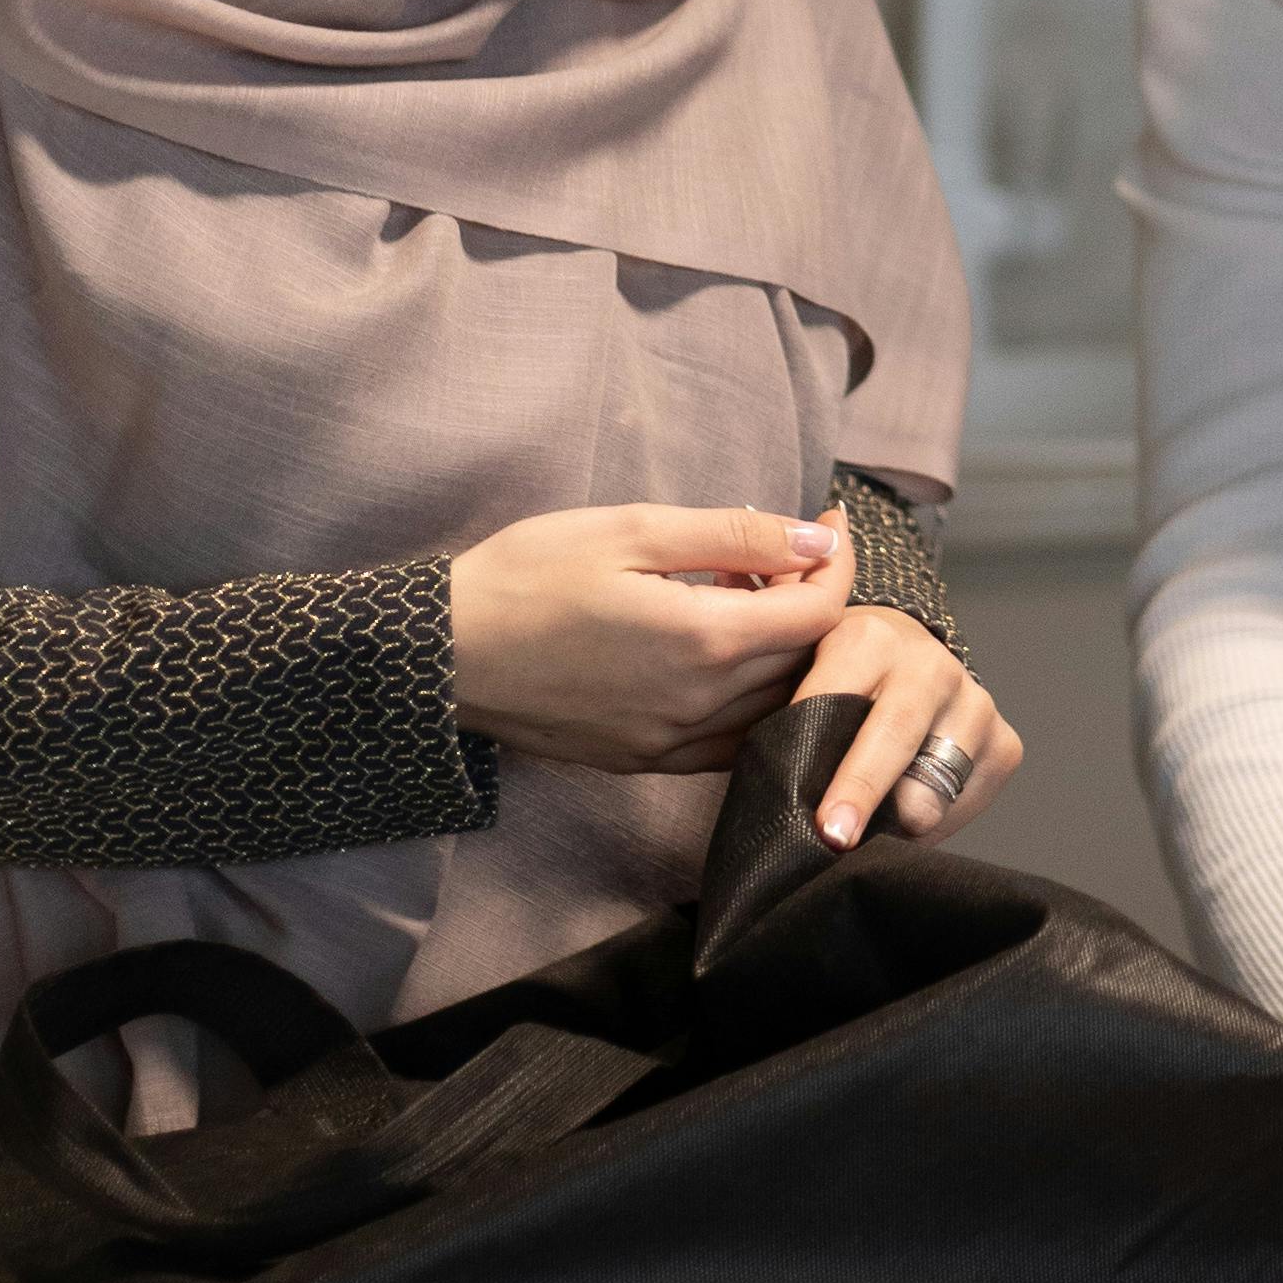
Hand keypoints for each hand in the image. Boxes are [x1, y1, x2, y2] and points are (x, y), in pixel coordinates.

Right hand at [445, 495, 854, 771]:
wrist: (443, 653)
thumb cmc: (529, 575)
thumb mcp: (631, 529)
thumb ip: (733, 536)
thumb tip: (817, 538)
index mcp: (703, 641)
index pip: (818, 613)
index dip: (838, 562)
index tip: (831, 521)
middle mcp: (698, 706)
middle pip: (804, 662)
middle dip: (814, 601)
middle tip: (782, 550)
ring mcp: (669, 743)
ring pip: (772, 707)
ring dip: (784, 653)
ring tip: (747, 595)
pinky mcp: (641, 761)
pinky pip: (728, 742)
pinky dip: (748, 700)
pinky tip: (719, 653)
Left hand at [789, 605, 1023, 851]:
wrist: (904, 658)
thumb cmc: (838, 682)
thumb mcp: (799, 678)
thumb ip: (790, 723)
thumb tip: (784, 804)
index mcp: (869, 639)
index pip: (842, 706)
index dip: (830, 765)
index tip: (823, 821)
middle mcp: (931, 664)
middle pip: (896, 742)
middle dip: (863, 793)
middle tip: (837, 838)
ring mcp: (976, 702)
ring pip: (931, 792)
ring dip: (893, 819)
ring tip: (867, 822)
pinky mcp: (1005, 742)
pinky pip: (961, 809)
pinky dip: (930, 825)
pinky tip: (903, 810)